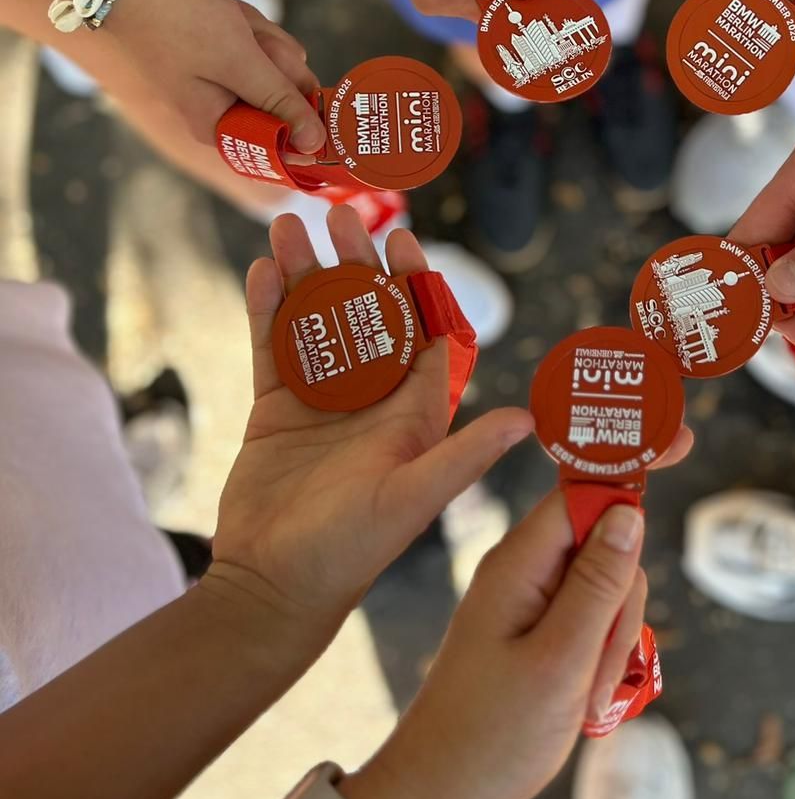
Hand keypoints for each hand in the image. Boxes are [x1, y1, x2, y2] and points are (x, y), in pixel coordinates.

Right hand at [71, 0, 326, 153]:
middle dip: (274, 56)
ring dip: (260, 34)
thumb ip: (281, 103)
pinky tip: (227, 12)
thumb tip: (316, 145)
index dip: (302, 111)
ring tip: (227, 20)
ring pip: (278, 62)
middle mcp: (224, 111)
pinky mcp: (227, 54)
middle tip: (242, 37)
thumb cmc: (177, 20)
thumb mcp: (238, 62)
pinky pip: (260, 42)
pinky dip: (249, 22)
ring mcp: (227, 81)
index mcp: (220, 127)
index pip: (286, 142)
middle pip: (289, 94)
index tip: (292, 77)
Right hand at [207, 205, 531, 650]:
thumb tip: (527, 419)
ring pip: (316, 320)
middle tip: (340, 211)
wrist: (274, 587)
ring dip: (307, 273)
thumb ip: (464, 455)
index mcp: (414, 413)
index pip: (422, 330)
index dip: (415, 281)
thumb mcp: (413, 498)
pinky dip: (268, 308)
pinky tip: (264, 268)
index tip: (400, 235)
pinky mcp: (277, 411)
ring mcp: (322, 403)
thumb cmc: (351, 551)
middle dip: (356, 261)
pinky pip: (273, 346)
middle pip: (367, 312)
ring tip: (290, 223)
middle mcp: (372, 400)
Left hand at [352, 471, 688, 798]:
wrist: (439, 796)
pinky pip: (590, 621)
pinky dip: (600, 656)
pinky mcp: (538, 632)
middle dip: (622, 601)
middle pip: (606, 545)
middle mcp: (523, 571)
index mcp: (519, 563)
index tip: (684, 443)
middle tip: (598, 667)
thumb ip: (598, 584)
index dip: (632, 467)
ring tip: (585, 697)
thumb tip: (629, 511)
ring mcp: (530, 602)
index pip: (584, 489)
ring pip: (605, 588)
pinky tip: (585, 699)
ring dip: (611, 640)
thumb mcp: (559, 659)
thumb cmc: (492, 734)